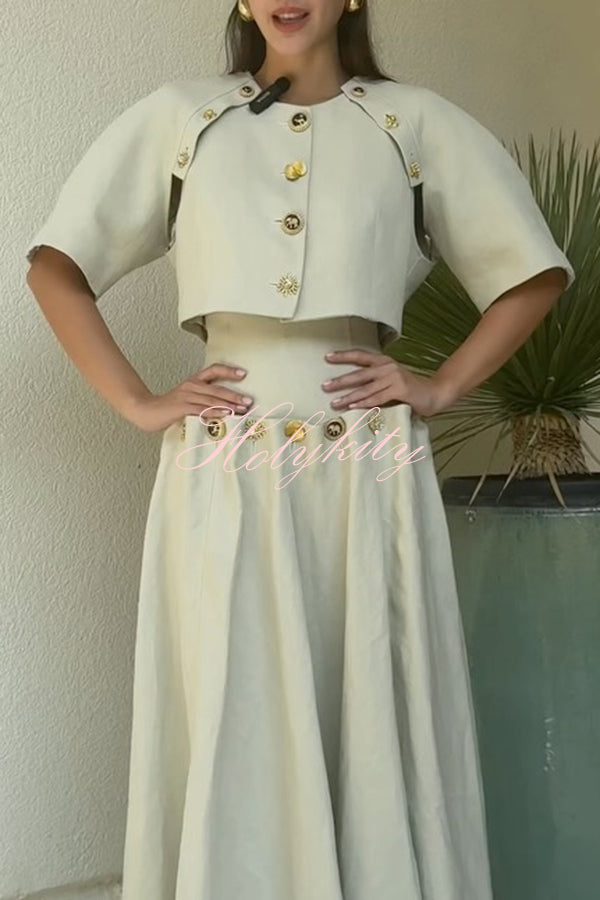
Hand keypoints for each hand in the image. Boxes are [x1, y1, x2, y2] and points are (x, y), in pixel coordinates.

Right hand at [125, 364, 253, 432]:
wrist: (146, 411)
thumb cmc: (169, 408)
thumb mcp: (188, 398)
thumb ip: (204, 399)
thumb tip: (226, 406)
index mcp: (194, 381)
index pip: (213, 370)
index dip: (229, 370)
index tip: (244, 373)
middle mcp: (191, 385)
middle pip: (217, 388)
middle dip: (235, 395)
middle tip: (249, 401)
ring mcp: (186, 396)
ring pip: (212, 399)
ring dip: (229, 405)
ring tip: (242, 410)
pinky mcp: (182, 407)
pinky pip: (202, 409)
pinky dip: (215, 412)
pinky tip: (225, 414)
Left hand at [322, 349, 455, 418]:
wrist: (435, 393)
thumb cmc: (410, 390)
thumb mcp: (391, 381)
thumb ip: (375, 383)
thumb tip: (352, 392)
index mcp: (384, 362)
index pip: (360, 356)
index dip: (343, 356)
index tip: (327, 357)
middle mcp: (387, 367)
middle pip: (359, 373)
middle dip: (340, 380)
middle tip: (324, 386)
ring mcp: (394, 377)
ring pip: (366, 388)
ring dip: (349, 397)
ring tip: (335, 403)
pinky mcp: (400, 389)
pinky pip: (378, 398)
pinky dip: (364, 403)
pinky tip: (353, 407)